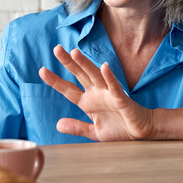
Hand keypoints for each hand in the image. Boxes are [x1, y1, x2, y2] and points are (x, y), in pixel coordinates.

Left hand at [39, 45, 154, 141]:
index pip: (68, 89)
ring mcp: (109, 94)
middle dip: (69, 62)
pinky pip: (115, 86)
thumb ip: (77, 127)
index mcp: (88, 102)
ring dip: (86, 64)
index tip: (42, 70)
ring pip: (95, 76)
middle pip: (80, 75)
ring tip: (75, 52)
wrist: (140, 132)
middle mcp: (96, 94)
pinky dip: (109, 77)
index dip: (56, 81)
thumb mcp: (94, 132)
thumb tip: (58, 124)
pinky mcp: (121, 99)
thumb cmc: (119, 129)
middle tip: (57, 49)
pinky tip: (104, 66)